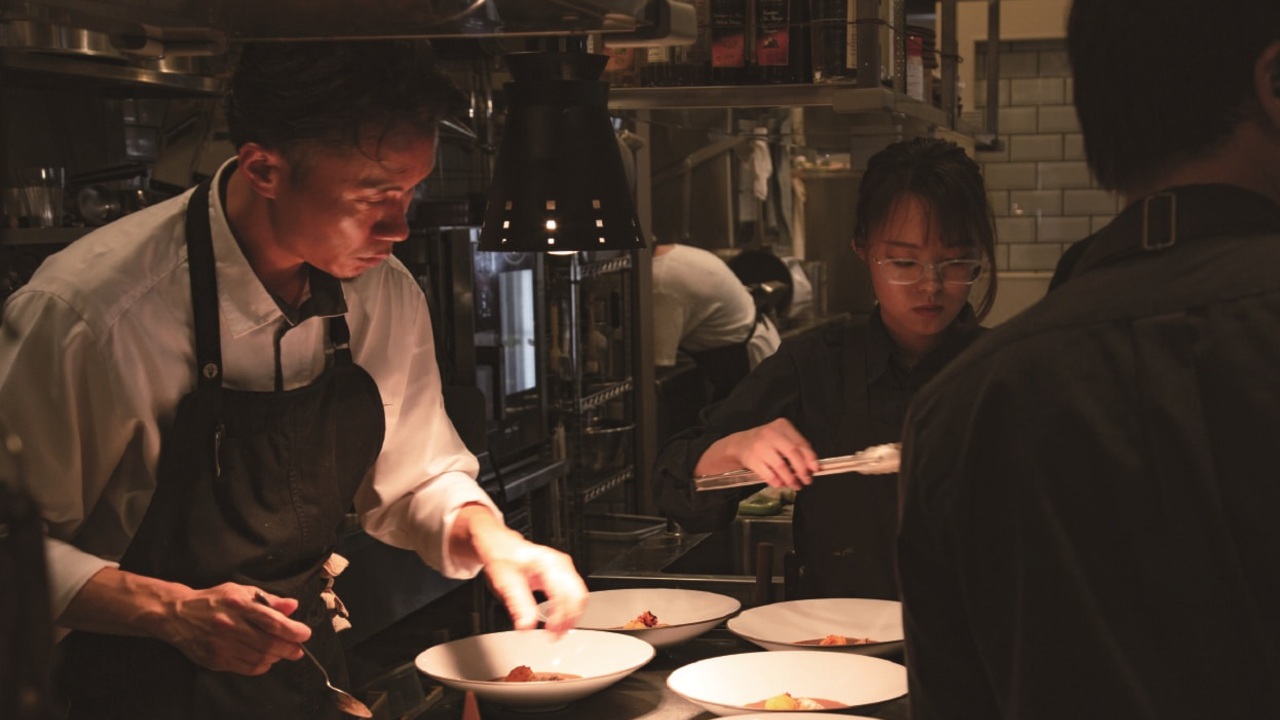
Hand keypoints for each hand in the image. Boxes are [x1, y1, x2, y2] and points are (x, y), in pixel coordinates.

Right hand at [161, 583, 309, 674]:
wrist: (178, 615)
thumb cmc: (214, 601)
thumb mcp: (241, 592)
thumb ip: (268, 600)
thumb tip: (292, 606)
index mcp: (239, 605)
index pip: (272, 621)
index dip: (293, 630)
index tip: (304, 634)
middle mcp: (231, 626)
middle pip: (268, 643)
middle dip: (289, 648)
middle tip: (298, 649)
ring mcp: (222, 645)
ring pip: (259, 658)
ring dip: (276, 657)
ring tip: (282, 652)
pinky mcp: (216, 660)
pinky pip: (246, 668)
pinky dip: (261, 666)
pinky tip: (265, 660)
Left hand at [456, 505, 587, 633]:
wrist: (500, 545)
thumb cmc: (503, 557)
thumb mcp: (506, 582)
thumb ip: (519, 605)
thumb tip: (527, 626)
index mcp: (549, 564)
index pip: (564, 595)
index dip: (559, 617)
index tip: (550, 632)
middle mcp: (560, 564)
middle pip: (578, 595)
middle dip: (570, 619)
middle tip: (556, 635)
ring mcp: (563, 568)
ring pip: (579, 595)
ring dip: (571, 615)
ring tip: (558, 631)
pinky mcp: (562, 574)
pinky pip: (573, 593)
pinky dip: (569, 608)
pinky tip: (559, 619)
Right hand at [716, 418, 819, 490]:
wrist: (740, 444)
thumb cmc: (767, 442)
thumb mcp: (782, 438)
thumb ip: (798, 448)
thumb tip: (813, 467)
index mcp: (782, 426)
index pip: (800, 442)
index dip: (810, 457)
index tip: (816, 469)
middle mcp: (771, 434)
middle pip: (792, 452)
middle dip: (802, 469)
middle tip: (807, 480)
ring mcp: (760, 447)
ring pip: (780, 466)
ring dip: (791, 479)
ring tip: (796, 485)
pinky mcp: (752, 460)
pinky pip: (769, 475)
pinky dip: (778, 482)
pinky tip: (782, 484)